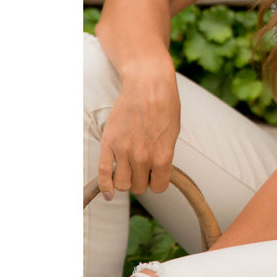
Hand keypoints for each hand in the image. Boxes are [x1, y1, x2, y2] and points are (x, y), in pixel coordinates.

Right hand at [98, 59, 180, 197]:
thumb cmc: (165, 105)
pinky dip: (105, 186)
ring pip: (122, 184)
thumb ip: (164, 155)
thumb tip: (157, 173)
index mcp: (163, 154)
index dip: (157, 181)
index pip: (159, 187)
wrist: (148, 83)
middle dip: (142, 181)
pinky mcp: (109, 142)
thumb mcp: (173, 133)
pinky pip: (103, 173)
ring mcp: (124, 149)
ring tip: (129, 169)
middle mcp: (143, 156)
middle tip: (142, 168)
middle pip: (139, 187)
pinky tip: (109, 192)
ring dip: (125, 181)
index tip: (156, 174)